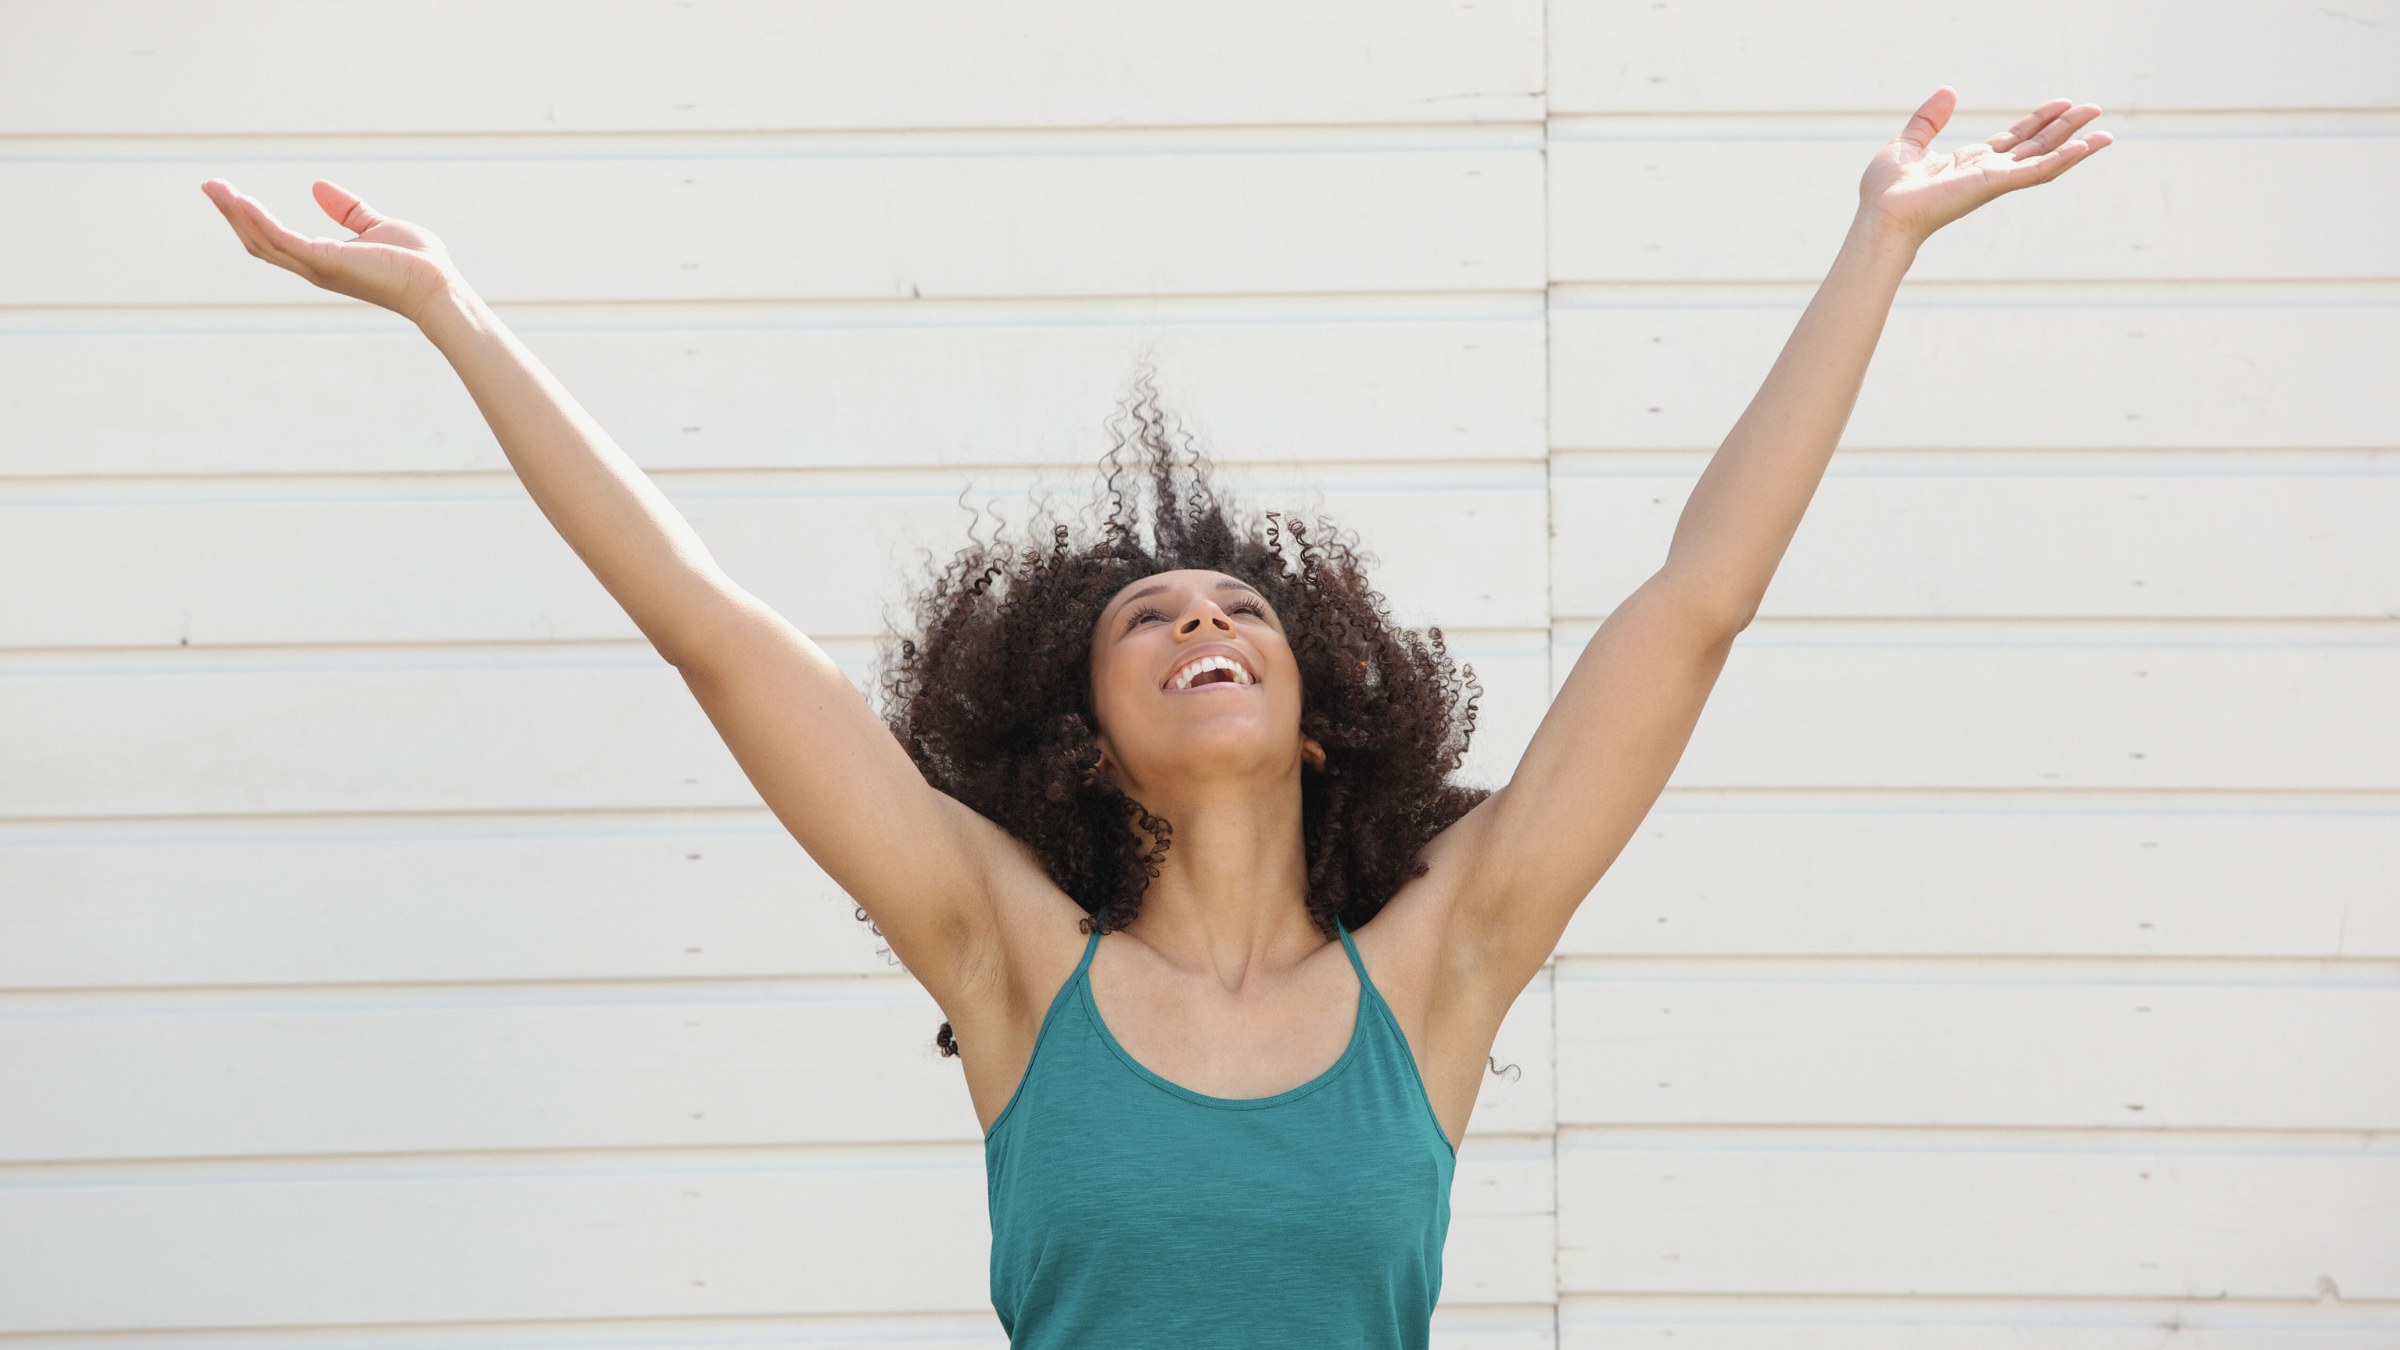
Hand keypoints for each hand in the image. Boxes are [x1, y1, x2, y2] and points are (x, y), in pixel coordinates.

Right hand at [202, 179, 463, 323]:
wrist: (438, 286)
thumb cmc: (417, 264)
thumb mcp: (376, 227)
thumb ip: (348, 210)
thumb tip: (316, 186)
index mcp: (324, 259)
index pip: (276, 240)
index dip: (251, 219)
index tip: (230, 194)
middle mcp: (314, 267)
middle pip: (259, 242)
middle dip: (232, 214)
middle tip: (209, 185)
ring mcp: (318, 267)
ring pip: (263, 241)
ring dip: (236, 213)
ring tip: (213, 187)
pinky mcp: (327, 261)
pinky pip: (283, 239)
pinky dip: (260, 220)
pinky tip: (241, 200)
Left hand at [1858, 88, 2111, 243]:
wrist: (1881, 215)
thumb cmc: (1887, 191)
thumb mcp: (1909, 143)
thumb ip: (1929, 120)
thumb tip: (1948, 91)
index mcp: (1970, 164)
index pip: (2014, 140)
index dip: (2038, 121)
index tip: (2061, 104)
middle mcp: (1988, 172)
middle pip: (2036, 146)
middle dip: (2066, 128)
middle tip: (2094, 110)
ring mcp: (1994, 180)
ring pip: (2044, 159)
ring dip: (2075, 144)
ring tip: (2104, 131)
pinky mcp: (1995, 184)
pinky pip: (2036, 171)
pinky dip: (2062, 159)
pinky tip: (2085, 147)